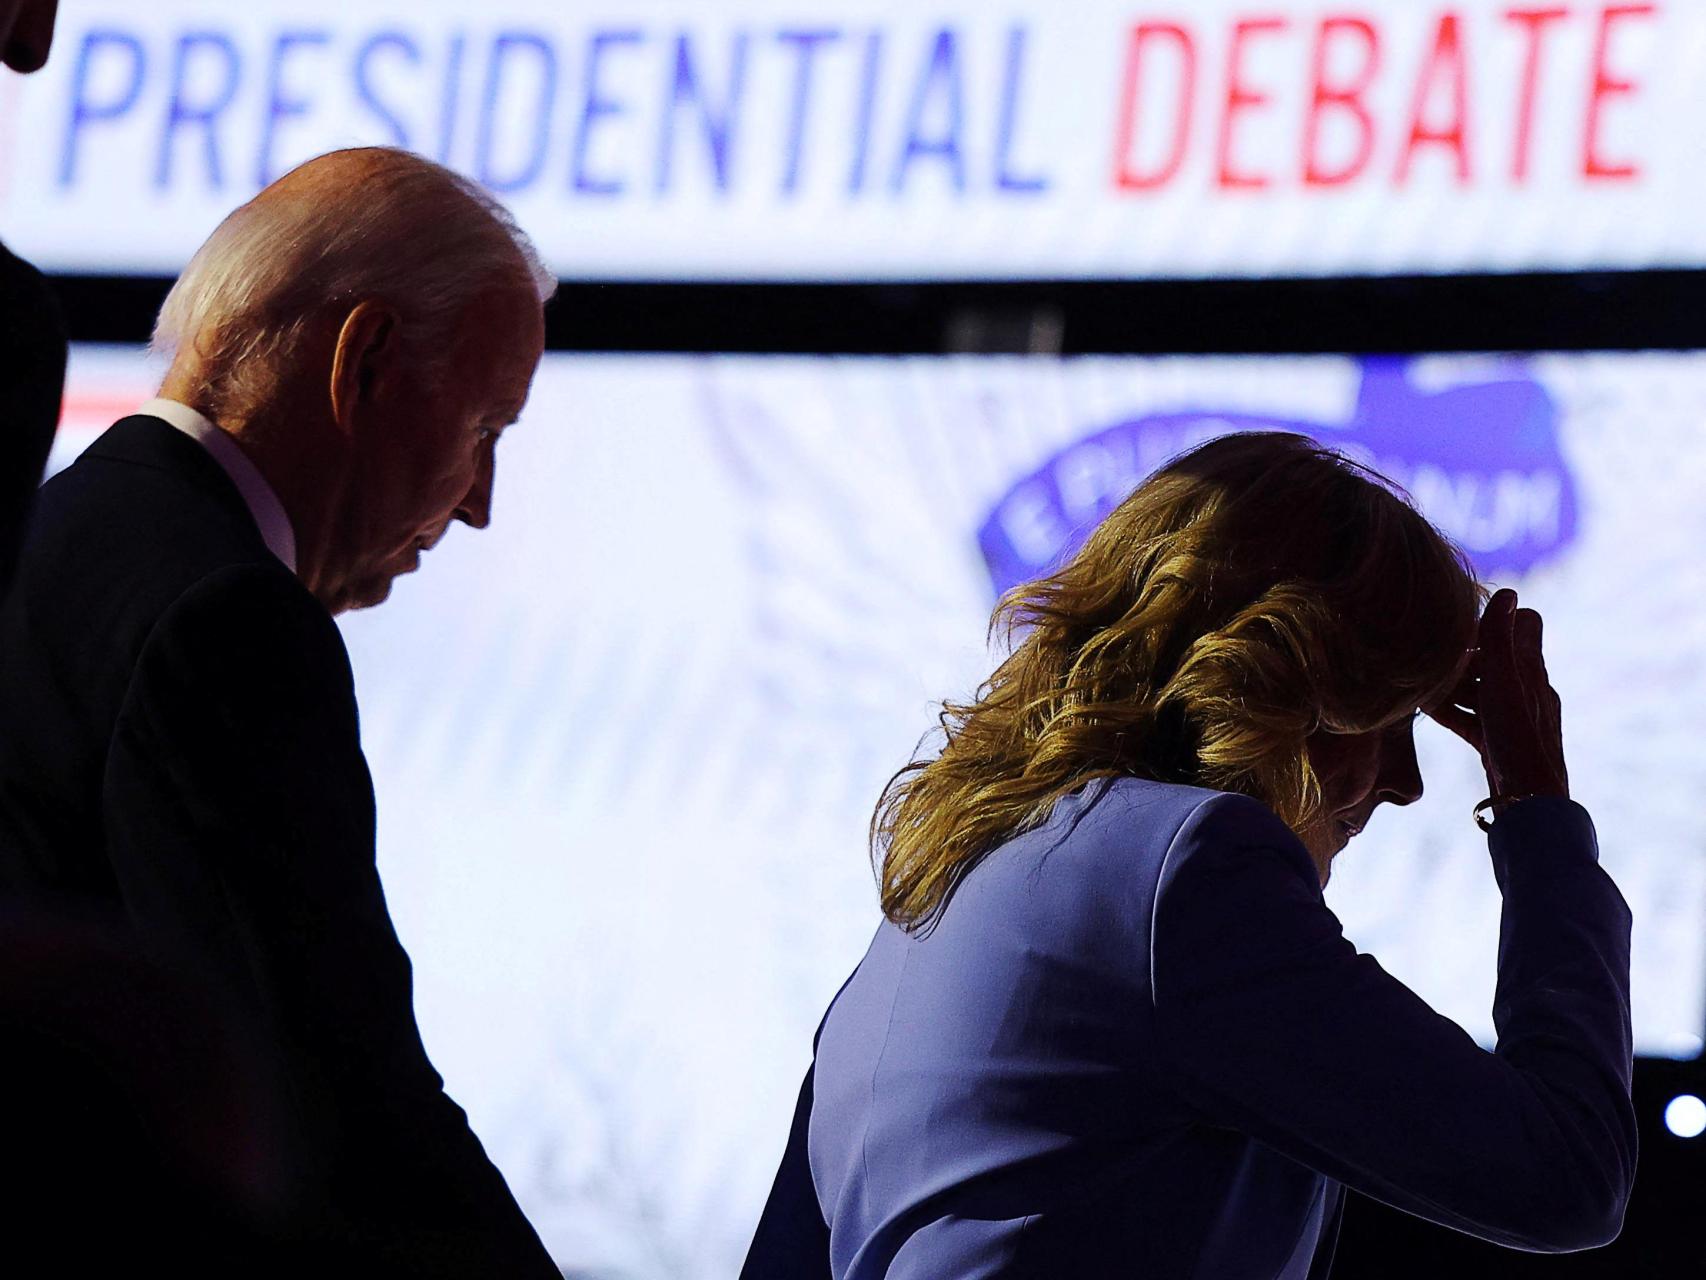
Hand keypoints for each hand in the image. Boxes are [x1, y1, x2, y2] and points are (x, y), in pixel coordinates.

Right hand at [1427, 589, 1568, 803]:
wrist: (1529, 803)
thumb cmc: (1517, 740)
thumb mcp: (1504, 684)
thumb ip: (1500, 640)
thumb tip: (1508, 592)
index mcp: (1532, 671)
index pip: (1526, 623)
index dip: (1497, 616)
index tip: (1462, 619)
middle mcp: (1528, 690)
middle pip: (1495, 657)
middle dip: (1463, 652)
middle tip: (1428, 650)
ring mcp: (1513, 717)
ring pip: (1480, 687)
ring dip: (1452, 682)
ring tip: (1418, 680)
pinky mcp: (1498, 741)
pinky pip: (1472, 716)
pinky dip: (1450, 709)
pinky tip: (1423, 710)